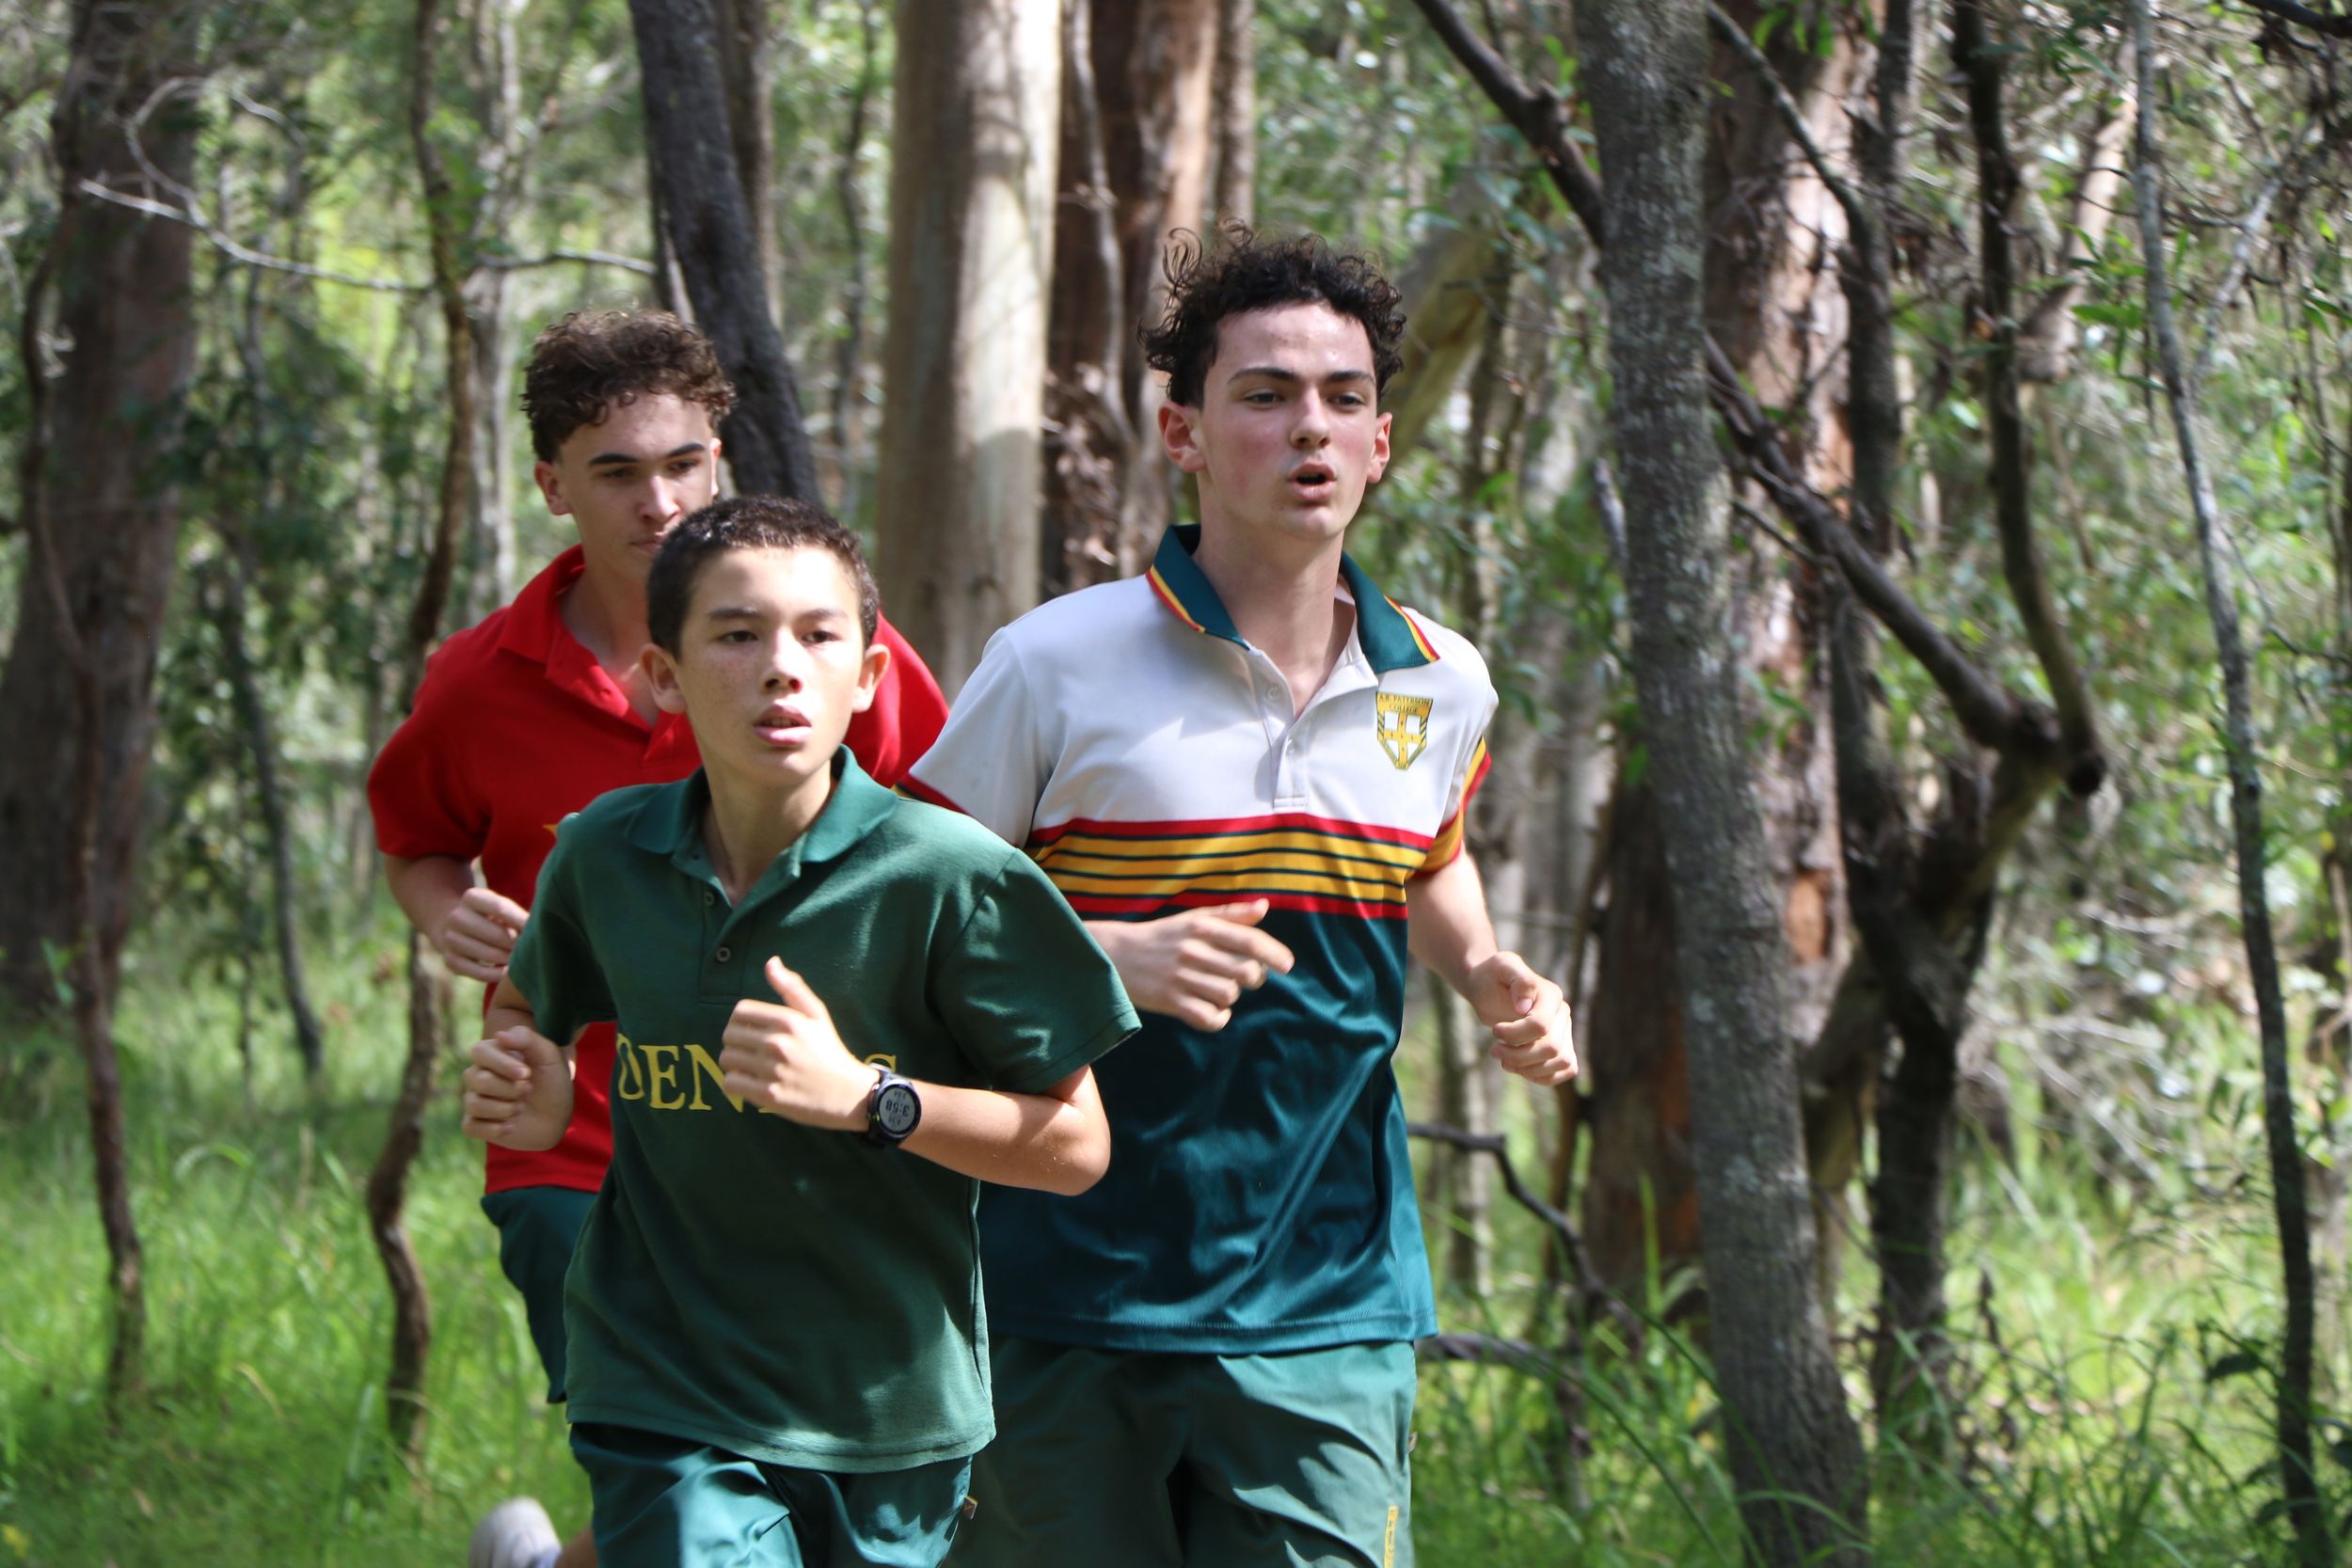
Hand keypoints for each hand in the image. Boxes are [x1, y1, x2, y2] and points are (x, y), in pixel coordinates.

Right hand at [434, 886, 527, 983]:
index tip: (539, 930)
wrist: (453, 925)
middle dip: (519, 944)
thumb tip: (536, 931)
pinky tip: (509, 973)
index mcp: (471, 897)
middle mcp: (456, 917)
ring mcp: (450, 940)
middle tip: (535, 950)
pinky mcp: (450, 961)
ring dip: (510, 960)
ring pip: (489, 954)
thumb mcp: (498, 906)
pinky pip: (478, 972)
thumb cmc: (488, 915)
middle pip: (497, 934)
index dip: (522, 921)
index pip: (501, 908)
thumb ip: (515, 915)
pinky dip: (497, 975)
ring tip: (525, 960)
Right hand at [461, 1025, 573, 1148]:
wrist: (557, 1115)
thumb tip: (499, 1035)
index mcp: (491, 1054)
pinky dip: (494, 1129)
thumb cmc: (551, 1081)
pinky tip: (511, 1126)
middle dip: (510, 1089)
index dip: (502, 1064)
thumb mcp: (548, 1055)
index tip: (526, 1073)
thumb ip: (526, 1038)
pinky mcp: (475, 1124)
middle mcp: (477, 1075)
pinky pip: (470, 1127)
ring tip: (521, 1107)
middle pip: (479, 1080)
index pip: (480, 1052)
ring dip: (505, 1109)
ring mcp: (474, 1099)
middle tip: (529, 1089)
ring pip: (474, 1104)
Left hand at [720, 958, 876, 1129]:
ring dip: (734, 1063)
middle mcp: (778, 1043)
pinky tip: (749, 1083)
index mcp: (789, 1020)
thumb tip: (770, 962)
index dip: (740, 1020)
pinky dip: (735, 1083)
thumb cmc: (830, 1051)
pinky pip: (731, 1083)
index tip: (751, 1030)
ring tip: (749, 1067)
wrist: (848, 1093)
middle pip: (729, 1035)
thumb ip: (792, 987)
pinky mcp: (769, 1096)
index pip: (740, 1011)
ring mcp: (773, 1070)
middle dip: (735, 1042)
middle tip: (750, 1050)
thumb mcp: (817, 1014)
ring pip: (727, 1059)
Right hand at [1091, 901, 1295, 1031]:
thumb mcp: (1193, 918)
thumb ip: (1230, 914)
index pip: (1248, 939)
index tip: (1287, 965)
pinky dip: (1217, 1018)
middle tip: (1242, 977)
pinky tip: (1211, 1010)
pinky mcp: (1170, 1001)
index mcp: (1200, 926)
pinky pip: (1209, 1017)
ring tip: (1218, 990)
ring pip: (1229, 995)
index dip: (1274, 953)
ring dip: (1231, 997)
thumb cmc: (1161, 937)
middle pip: (1245, 972)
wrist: (1114, 956)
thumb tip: (1264, 906)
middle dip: (1253, 978)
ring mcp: (1180, 977)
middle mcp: (1192, 950)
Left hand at [1463, 951, 1576, 1085]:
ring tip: (1505, 1061)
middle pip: (1551, 1048)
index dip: (1515, 1034)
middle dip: (1518, 1055)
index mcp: (1551, 995)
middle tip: (1494, 1050)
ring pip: (1560, 1062)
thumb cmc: (1493, 976)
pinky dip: (1543, 1076)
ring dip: (1529, 1069)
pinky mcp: (1561, 1047)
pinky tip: (1520, 1069)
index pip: (1541, 1025)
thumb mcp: (1502, 966)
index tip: (1495, 1030)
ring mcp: (1564, 1031)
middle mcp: (1562, 1014)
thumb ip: (1519, 980)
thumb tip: (1525, 1007)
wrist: (1489, 988)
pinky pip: (1566, 1070)